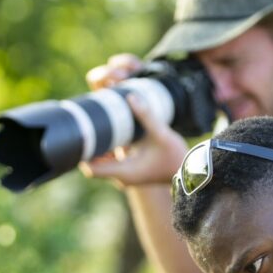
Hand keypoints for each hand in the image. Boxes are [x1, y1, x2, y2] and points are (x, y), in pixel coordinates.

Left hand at [80, 55, 189, 186]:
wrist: (190, 172)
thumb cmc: (176, 156)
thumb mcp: (162, 134)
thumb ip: (146, 115)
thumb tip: (130, 95)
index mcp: (125, 171)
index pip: (91, 168)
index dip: (82, 153)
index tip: (82, 134)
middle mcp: (122, 177)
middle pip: (93, 166)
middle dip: (89, 147)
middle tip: (88, 125)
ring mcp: (126, 176)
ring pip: (101, 164)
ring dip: (98, 149)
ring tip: (98, 127)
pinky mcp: (131, 172)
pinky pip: (111, 163)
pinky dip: (107, 151)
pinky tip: (111, 134)